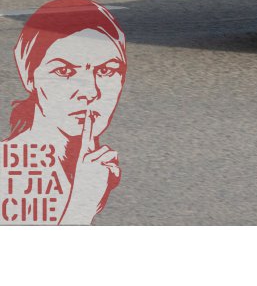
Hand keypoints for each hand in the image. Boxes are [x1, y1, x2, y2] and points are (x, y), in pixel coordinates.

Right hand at [60, 109, 119, 225]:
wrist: (82, 206)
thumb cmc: (88, 191)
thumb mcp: (94, 174)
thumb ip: (102, 161)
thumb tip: (113, 152)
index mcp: (84, 158)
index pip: (86, 137)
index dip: (88, 123)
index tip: (90, 110)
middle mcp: (87, 158)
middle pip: (109, 150)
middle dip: (109, 162)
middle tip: (98, 176)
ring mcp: (94, 162)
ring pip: (114, 156)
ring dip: (112, 169)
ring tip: (100, 180)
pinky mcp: (102, 167)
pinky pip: (116, 169)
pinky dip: (115, 177)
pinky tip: (104, 184)